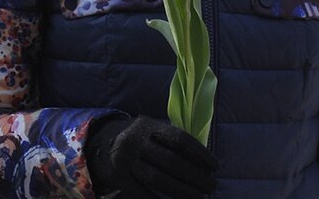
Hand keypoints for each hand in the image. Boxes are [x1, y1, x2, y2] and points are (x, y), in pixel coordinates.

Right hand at [86, 116, 216, 198]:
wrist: (103, 144)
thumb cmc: (140, 140)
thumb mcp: (153, 131)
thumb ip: (173, 142)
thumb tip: (204, 163)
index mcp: (148, 126)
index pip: (178, 139)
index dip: (200, 153)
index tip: (215, 166)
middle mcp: (134, 141)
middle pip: (170, 161)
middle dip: (195, 176)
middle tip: (211, 186)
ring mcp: (125, 160)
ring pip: (157, 178)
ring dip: (182, 191)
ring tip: (199, 197)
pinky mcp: (118, 177)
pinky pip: (142, 193)